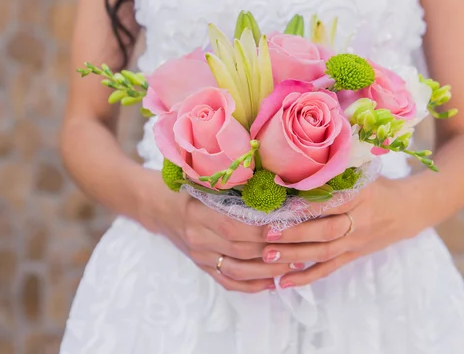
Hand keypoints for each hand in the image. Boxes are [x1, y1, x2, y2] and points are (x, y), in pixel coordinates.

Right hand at [137, 169, 298, 292]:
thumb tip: (277, 185)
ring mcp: (199, 256)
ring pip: (239, 270)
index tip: (294, 225)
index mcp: (198, 211)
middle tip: (306, 246)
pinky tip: (275, 282)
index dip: (266, 228)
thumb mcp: (204, 178)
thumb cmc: (187, 185)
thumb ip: (233, 184)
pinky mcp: (202, 267)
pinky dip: (254, 285)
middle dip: (277, 250)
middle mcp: (197, 237)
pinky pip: (230, 282)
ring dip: (271, 270)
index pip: (236, 226)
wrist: (157, 205)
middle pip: (242, 250)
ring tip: (298, 263)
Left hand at [260, 177, 421, 288]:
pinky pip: (329, 269)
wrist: (407, 210)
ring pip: (324, 252)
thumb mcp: (364, 172)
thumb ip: (337, 169)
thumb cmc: (377, 185)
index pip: (335, 203)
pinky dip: (306, 277)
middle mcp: (359, 221)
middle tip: (267, 233)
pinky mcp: (352, 256)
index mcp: (362, 196)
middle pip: (326, 231)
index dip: (311, 206)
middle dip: (295, 233)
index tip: (285, 206)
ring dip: (295, 256)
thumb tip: (300, 159)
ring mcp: (355, 242)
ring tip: (268, 255)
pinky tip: (284, 282)